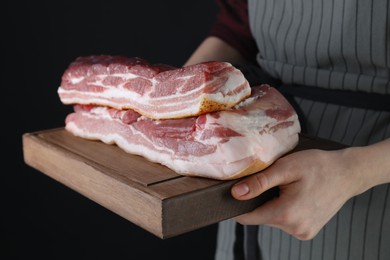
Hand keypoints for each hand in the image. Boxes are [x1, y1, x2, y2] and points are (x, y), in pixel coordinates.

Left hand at [231, 148, 366, 239]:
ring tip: (287, 188)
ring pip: (273, 220)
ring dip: (273, 205)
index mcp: (286, 214)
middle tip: (273, 182)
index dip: (239, 204)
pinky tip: (295, 197)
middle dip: (260, 200)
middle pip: (261, 217)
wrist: (347, 173)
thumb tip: (236, 193)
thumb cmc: (318, 166)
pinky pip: (285, 222)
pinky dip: (284, 210)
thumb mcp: (286, 168)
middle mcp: (294, 228)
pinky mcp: (307, 232)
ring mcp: (302, 232)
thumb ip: (259, 182)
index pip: (248, 217)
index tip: (240, 190)